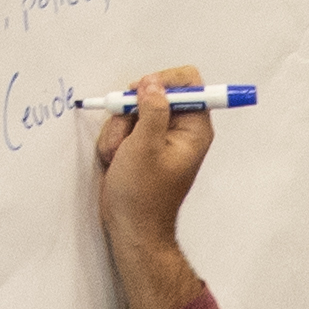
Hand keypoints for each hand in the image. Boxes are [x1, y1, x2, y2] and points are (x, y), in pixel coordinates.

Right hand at [92, 60, 218, 308]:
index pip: (188, 81)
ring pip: (131, 109)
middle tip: (128, 136)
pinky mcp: (140, 144)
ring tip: (120, 157)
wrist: (130, 227)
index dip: (163, 81)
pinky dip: (114, 141)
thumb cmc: (143, 194)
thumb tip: (152, 83)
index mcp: (194, 128)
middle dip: (131, 112)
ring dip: (118, 131)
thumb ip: (152, 109)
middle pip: (152, 92)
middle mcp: (179, 128)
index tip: (141, 93)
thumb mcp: (146, 146)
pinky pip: (122, 126)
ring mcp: (158, 135)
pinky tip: (116, 161)